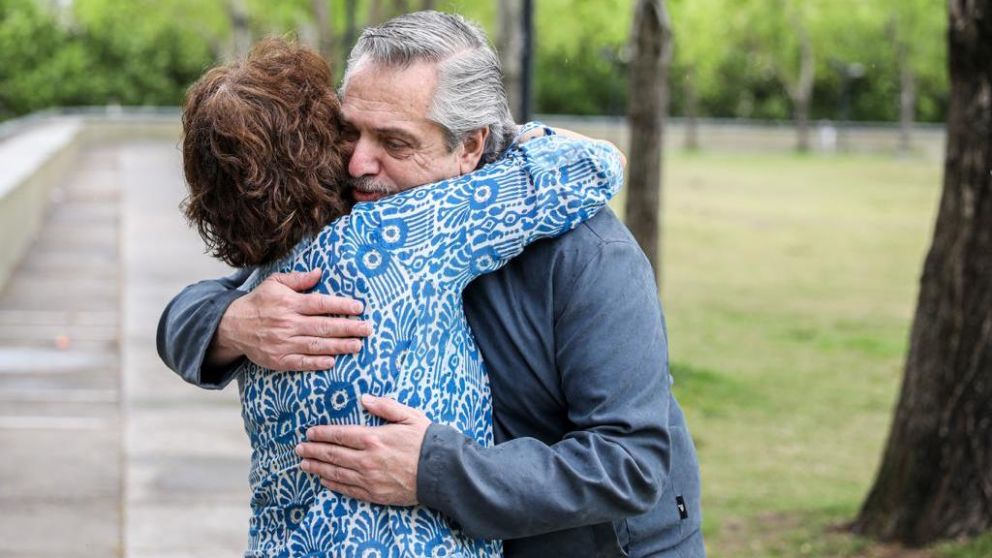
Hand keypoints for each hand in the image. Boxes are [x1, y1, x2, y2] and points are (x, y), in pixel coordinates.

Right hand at [207, 269, 371, 370]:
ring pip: (316, 345)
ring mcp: (283, 343)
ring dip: (338, 346)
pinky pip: (301, 362)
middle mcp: (287, 323)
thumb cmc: (259, 302)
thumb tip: (319, 273)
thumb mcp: (275, 283)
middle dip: (348, 328)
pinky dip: (317, 363)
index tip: (359, 307)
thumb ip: (298, 279)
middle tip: (367, 329)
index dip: (341, 305)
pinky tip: (332, 362)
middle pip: (323, 326)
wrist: (233, 326)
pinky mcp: (278, 360)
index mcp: (289, 303)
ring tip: (357, 345)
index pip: (320, 303)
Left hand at [296, 395, 430, 505]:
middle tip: (298, 449)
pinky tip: (324, 480)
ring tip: (304, 464)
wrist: (441, 471)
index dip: (322, 434)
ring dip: (318, 468)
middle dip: (313, 451)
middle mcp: (366, 459)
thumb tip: (363, 398)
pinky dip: (333, 484)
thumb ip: (385, 406)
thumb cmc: (426, 440)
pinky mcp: (375, 493)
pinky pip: (348, 490)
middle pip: (332, 455)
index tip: (309, 433)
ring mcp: (369, 478)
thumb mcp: (408, 416)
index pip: (340, 435)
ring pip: (336, 473)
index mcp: (373, 437)